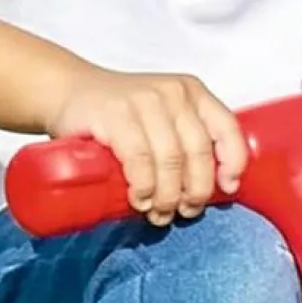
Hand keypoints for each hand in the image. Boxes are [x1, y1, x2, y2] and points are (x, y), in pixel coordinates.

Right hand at [49, 70, 248, 225]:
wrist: (69, 91)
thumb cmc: (120, 115)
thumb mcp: (162, 121)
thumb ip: (185, 145)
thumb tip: (210, 192)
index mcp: (193, 94)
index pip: (227, 129)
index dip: (233, 163)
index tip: (227, 189)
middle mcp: (173, 93)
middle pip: (198, 152)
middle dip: (195, 191)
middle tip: (182, 211)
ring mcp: (145, 100)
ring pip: (170, 159)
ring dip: (167, 195)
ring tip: (157, 212)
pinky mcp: (115, 113)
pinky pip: (139, 158)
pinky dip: (144, 186)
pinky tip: (140, 198)